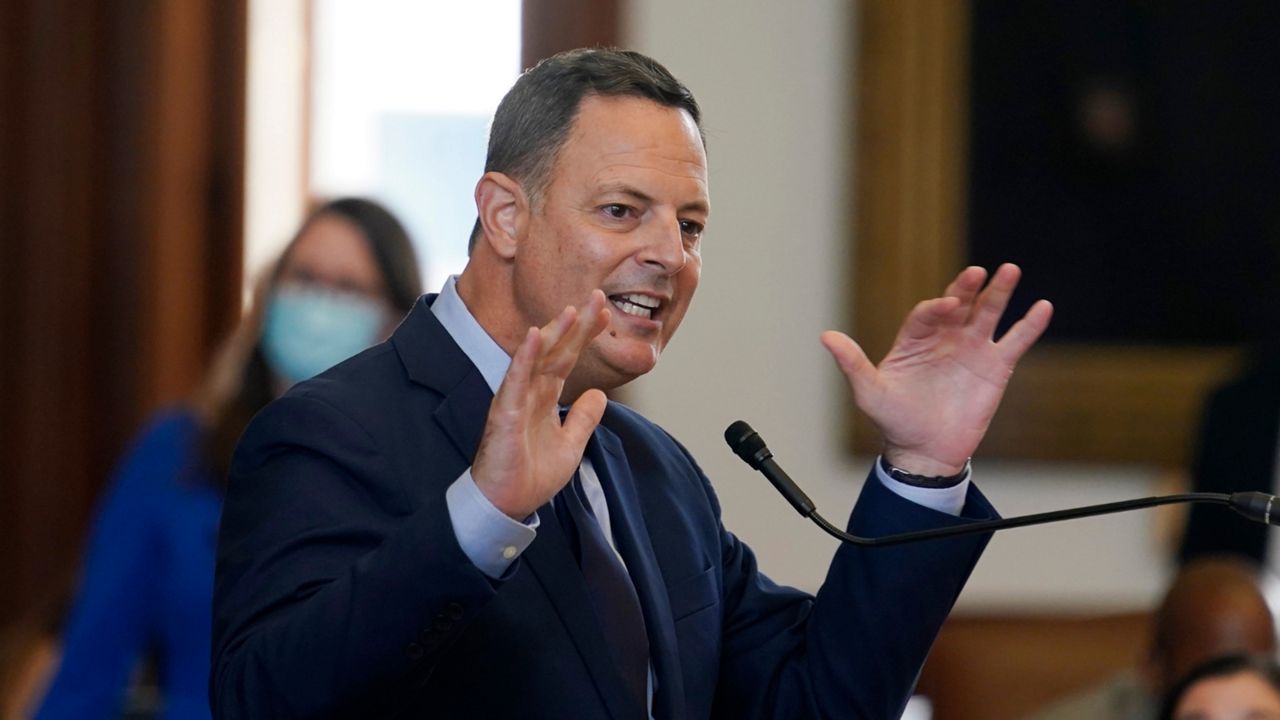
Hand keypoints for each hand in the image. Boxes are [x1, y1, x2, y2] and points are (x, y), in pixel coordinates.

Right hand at [471, 290, 611, 518]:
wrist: (506, 505)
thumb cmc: (530, 476)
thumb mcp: (570, 445)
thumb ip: (583, 419)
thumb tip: (599, 393)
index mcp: (545, 397)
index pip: (568, 358)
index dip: (585, 336)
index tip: (605, 314)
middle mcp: (530, 392)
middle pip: (557, 351)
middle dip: (577, 325)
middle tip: (598, 297)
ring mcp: (515, 399)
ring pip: (536, 359)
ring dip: (554, 333)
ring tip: (572, 310)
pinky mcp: (504, 412)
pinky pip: (514, 380)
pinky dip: (525, 358)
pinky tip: (535, 337)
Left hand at [821, 264, 1051, 475]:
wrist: (924, 450)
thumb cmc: (894, 420)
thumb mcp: (869, 392)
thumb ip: (852, 362)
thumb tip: (826, 336)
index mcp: (915, 339)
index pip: (926, 314)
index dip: (935, 307)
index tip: (945, 306)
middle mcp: (944, 337)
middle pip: (959, 303)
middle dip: (967, 287)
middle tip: (977, 272)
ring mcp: (971, 349)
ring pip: (988, 314)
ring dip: (999, 292)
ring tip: (1010, 270)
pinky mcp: (995, 367)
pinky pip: (1015, 341)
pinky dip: (1029, 325)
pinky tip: (1043, 307)